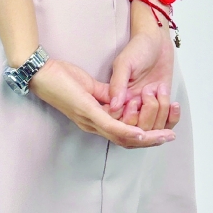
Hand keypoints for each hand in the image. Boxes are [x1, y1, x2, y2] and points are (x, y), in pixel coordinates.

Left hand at [28, 58, 176, 148]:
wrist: (41, 71)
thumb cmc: (61, 77)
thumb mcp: (89, 86)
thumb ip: (106, 94)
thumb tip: (120, 98)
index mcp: (95, 119)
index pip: (123, 134)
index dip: (144, 134)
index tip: (163, 128)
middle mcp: (93, 125)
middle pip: (127, 141)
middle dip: (151, 141)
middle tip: (171, 137)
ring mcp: (90, 120)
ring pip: (123, 137)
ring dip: (146, 139)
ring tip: (165, 137)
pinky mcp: (87, 111)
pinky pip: (112, 126)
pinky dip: (128, 131)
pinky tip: (142, 134)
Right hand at [108, 27, 180, 131]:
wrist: (156, 40)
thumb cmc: (138, 48)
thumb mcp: (124, 63)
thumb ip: (118, 84)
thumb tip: (113, 105)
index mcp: (119, 97)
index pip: (119, 122)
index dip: (128, 119)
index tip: (134, 102)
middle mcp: (132, 104)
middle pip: (138, 129)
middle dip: (147, 114)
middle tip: (148, 91)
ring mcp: (148, 105)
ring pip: (154, 127)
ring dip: (160, 109)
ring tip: (158, 88)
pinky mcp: (162, 103)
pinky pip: (167, 121)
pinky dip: (172, 116)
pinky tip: (173, 104)